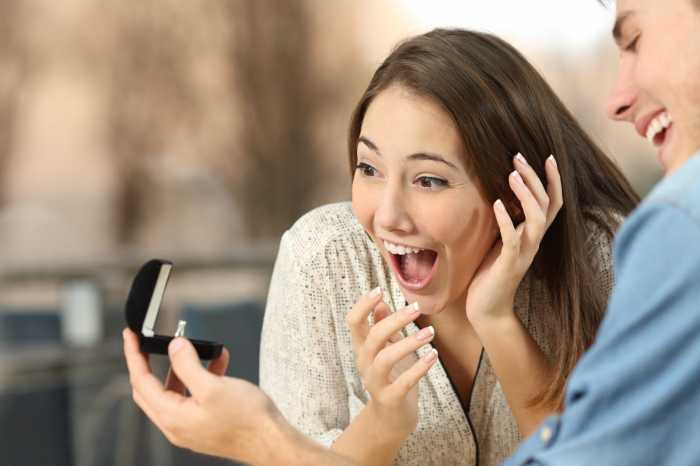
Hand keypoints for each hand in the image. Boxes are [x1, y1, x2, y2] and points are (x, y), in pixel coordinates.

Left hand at [123, 328, 285, 463]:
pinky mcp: (204, 423)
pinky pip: (192, 396)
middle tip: (149, 342)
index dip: (134, 356)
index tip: (131, 336)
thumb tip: (174, 347)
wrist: (270, 441)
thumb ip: (188, 365)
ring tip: (196, 349)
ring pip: (173, 391)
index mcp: (172, 417)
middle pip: (150, 389)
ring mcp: (190, 426)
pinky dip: (200, 378)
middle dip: (150, 363)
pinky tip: (217, 364)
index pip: (141, 382)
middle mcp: (176, 424)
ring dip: (182, 368)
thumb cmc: (246, 419)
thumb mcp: (213, 386)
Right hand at [345, 290, 437, 436]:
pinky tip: (433, 356)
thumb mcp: (387, 348)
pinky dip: (420, 367)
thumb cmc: (393, 376)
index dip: (363, 305)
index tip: (379, 289)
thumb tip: (381, 302)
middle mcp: (365, 363)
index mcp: (363, 348)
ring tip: (430, 333)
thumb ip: (383, 326)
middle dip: (395, 320)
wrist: (392, 417)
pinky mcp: (390, 398)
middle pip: (373, 336)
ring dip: (409, 343)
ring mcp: (375, 382)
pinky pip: (404, 382)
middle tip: (417, 309)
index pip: (353, 322)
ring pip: (385, 358)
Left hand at [466, 153, 562, 324]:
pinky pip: (512, 240)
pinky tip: (497, 203)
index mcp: (532, 235)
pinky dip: (506, 220)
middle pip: (545, 205)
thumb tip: (502, 196)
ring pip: (537, 219)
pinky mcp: (509, 265)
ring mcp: (524, 253)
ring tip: (512, 174)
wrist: (487, 308)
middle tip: (518, 157)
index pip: (552, 203)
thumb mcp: (500, 242)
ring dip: (526, 195)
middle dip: (535, 178)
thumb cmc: (490, 273)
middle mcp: (533, 242)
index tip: (547, 157)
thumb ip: (507, 223)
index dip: (553, 181)